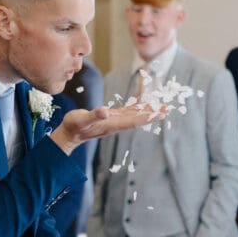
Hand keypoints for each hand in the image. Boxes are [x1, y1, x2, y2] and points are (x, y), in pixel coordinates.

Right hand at [49, 102, 165, 155]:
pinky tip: (143, 102)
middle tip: (168, 108)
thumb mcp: (81, 119)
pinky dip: (137, 106)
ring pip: (135, 114)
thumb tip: (104, 111)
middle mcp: (116, 124)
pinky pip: (128, 110)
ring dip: (148, 110)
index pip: (133, 121)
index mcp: (111, 124)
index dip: (147, 117)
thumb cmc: (74, 126)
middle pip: (138, 118)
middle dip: (153, 113)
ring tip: (160, 105)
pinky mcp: (111, 117)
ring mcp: (115, 121)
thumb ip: (93, 115)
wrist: (69, 134)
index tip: (159, 113)